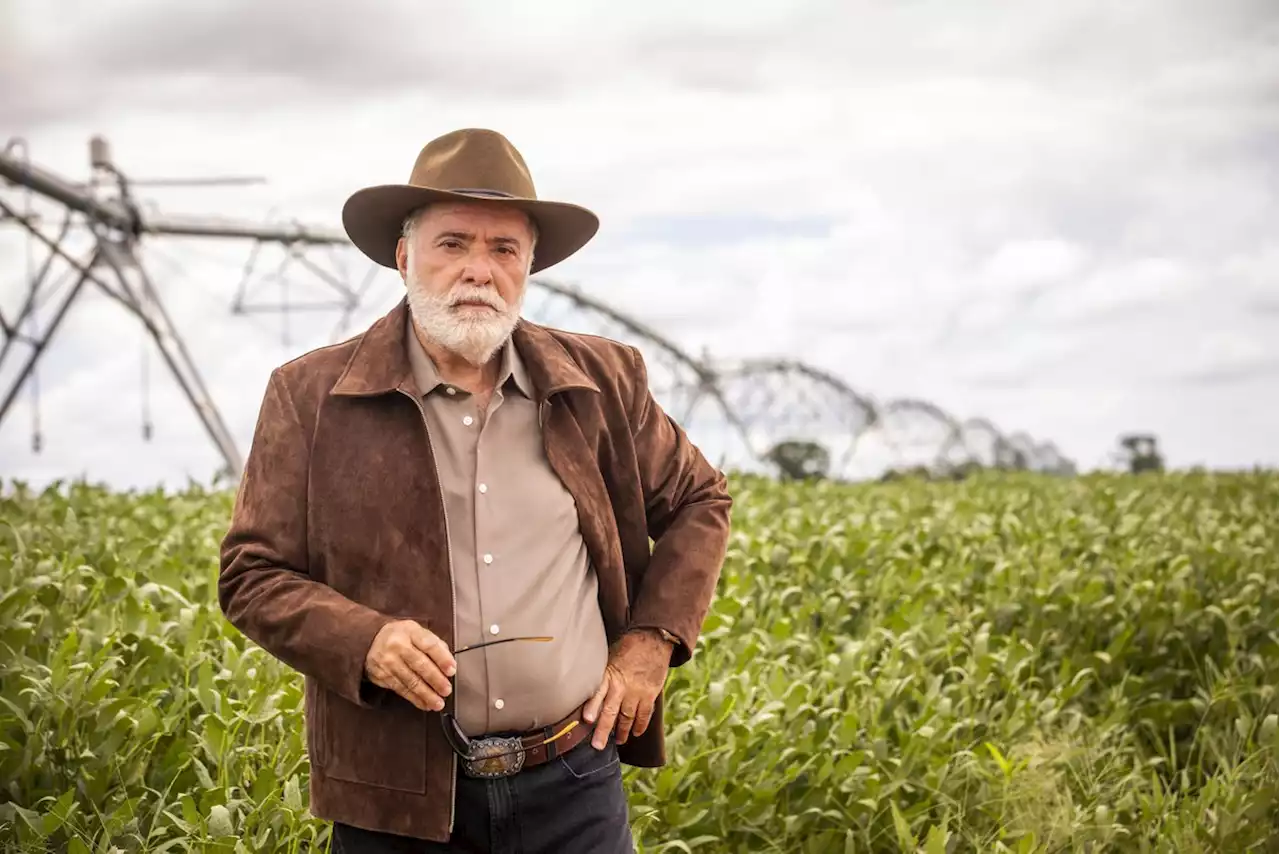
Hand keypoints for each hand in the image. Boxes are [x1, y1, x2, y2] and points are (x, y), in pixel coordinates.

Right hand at [363, 620, 456, 711]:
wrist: (372, 640)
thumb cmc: (402, 637)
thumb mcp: (417, 631)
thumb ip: (435, 644)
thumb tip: (449, 662)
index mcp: (410, 631)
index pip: (428, 644)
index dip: (442, 658)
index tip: (452, 670)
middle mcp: (397, 645)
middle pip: (419, 664)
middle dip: (435, 680)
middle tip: (446, 690)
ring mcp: (387, 661)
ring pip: (410, 680)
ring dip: (426, 694)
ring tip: (438, 703)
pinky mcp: (381, 676)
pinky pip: (401, 689)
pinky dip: (415, 699)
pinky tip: (425, 704)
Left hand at [583, 629, 673, 748]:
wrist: (652, 639)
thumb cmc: (627, 647)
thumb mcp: (609, 658)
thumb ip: (601, 676)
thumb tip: (586, 690)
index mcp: (609, 675)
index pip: (598, 694)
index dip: (592, 707)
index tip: (587, 720)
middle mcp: (622, 686)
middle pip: (611, 712)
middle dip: (603, 730)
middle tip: (598, 746)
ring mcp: (637, 692)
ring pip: (627, 717)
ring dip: (622, 731)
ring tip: (618, 741)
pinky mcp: (650, 694)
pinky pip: (644, 714)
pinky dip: (640, 725)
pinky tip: (636, 732)